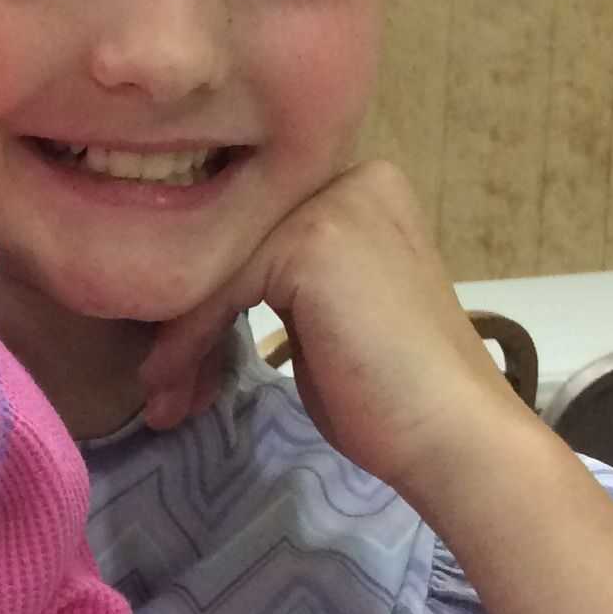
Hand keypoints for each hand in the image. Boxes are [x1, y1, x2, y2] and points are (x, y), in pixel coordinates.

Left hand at [174, 161, 532, 509]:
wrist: (451, 436)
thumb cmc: (390, 395)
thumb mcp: (327, 314)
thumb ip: (279, 280)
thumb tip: (193, 284)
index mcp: (362, 188)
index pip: (254, 230)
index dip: (205, 297)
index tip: (176, 363)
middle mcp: (353, 177)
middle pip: (231, 243)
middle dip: (185, 319)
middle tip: (161, 386)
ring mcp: (334, 203)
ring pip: (216, 266)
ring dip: (179, 338)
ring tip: (163, 398)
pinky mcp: (310, 241)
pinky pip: (219, 290)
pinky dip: (188, 343)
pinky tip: (173, 387)